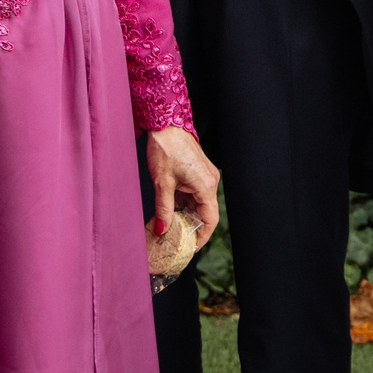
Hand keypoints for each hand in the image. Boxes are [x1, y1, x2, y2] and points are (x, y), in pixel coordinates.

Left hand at [146, 126, 220, 245]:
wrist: (166, 124)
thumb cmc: (165, 148)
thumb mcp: (162, 183)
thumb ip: (164, 209)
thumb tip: (162, 230)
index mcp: (206, 185)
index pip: (209, 220)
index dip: (201, 237)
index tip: (190, 248)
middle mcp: (210, 181)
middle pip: (205, 213)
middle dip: (191, 228)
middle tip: (176, 241)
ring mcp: (205, 176)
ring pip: (199, 204)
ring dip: (186, 216)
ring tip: (170, 228)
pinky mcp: (198, 172)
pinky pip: (195, 194)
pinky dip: (184, 204)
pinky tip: (171, 211)